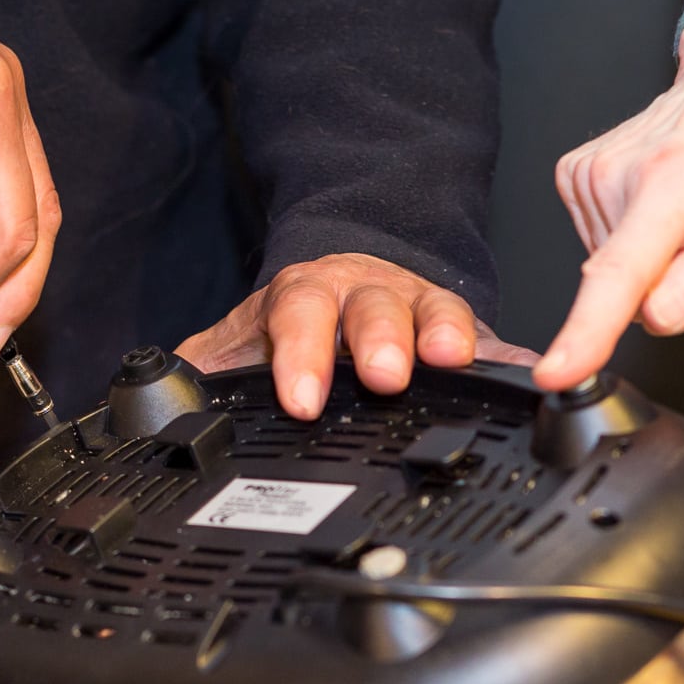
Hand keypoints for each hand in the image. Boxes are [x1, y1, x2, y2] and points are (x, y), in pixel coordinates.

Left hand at [176, 253, 529, 417]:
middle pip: (372, 306)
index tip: (302, 398)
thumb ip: (204, 369)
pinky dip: (509, 358)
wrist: (349, 279)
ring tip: (455, 359)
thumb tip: (156, 404)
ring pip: (436, 309)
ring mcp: (421, 307)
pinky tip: (527, 375)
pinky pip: (493, 341)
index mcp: (303, 295)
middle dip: (379, 338)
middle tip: (383, 375)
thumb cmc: (297, 323)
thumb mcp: (240, 342)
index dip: (302, 353)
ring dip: (445, 334)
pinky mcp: (469, 332)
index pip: (297, 314)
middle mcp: (365, 293)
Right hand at [536, 0, 683, 389]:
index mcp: (677, 180)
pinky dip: (655, 245)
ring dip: (678, 262)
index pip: (623, 273)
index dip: (587, 332)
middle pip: (638, 294)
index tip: (557, 370)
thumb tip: (658, 315)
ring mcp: (594, 173)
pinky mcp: (580, 178)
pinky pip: (613, 253)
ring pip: (627, 279)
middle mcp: (622, 172)